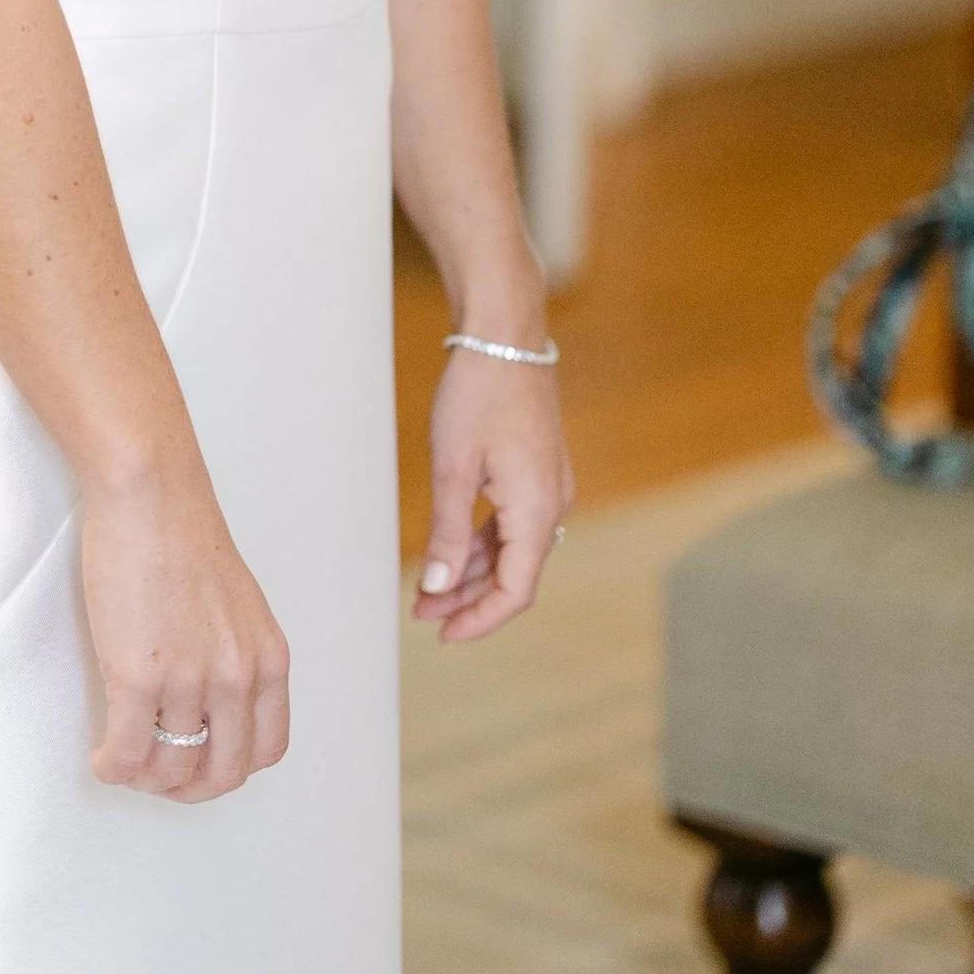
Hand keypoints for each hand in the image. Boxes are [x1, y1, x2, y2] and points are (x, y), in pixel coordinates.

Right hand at [83, 466, 290, 803]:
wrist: (150, 497)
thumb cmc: (182, 536)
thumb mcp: (238, 606)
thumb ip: (235, 655)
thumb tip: (209, 699)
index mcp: (268, 661)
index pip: (266, 750)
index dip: (230, 769)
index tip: (201, 763)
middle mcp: (238, 678)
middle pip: (223, 773)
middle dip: (188, 789)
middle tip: (159, 779)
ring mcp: (190, 681)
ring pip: (172, 769)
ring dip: (145, 779)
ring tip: (124, 764)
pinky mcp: (140, 677)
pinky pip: (128, 752)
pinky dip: (113, 767)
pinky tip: (102, 759)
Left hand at [415, 351, 573, 642]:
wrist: (505, 339)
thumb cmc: (478, 394)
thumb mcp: (453, 468)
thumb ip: (447, 534)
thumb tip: (438, 587)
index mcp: (537, 510)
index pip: (515, 590)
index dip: (480, 620)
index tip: (443, 634)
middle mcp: (552, 505)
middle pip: (514, 574)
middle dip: (467, 598)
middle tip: (421, 611)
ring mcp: (548, 489)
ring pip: (511, 550)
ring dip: (472, 572)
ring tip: (427, 588)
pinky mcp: (537, 474)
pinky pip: (512, 524)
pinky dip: (482, 542)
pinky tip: (450, 552)